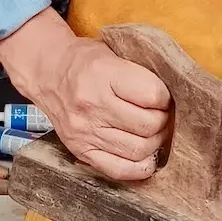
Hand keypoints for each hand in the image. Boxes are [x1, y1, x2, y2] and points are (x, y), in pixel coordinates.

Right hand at [0, 7, 170, 180]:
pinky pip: (118, 170)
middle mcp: (91, 105)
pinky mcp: (80, 151)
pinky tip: (145, 155)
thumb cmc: (85, 60)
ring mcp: (84, 132)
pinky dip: (139, 167)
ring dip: (155, 142)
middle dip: (163, 120)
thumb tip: (175, 94)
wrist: (47, 72)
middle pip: (148, 125)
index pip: (152, 95)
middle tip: (161, 113)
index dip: (166, 96)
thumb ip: (140, 71)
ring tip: (152, 130)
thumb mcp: (112, 51)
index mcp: (102, 74)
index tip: (163, 95)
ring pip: (138, 150)